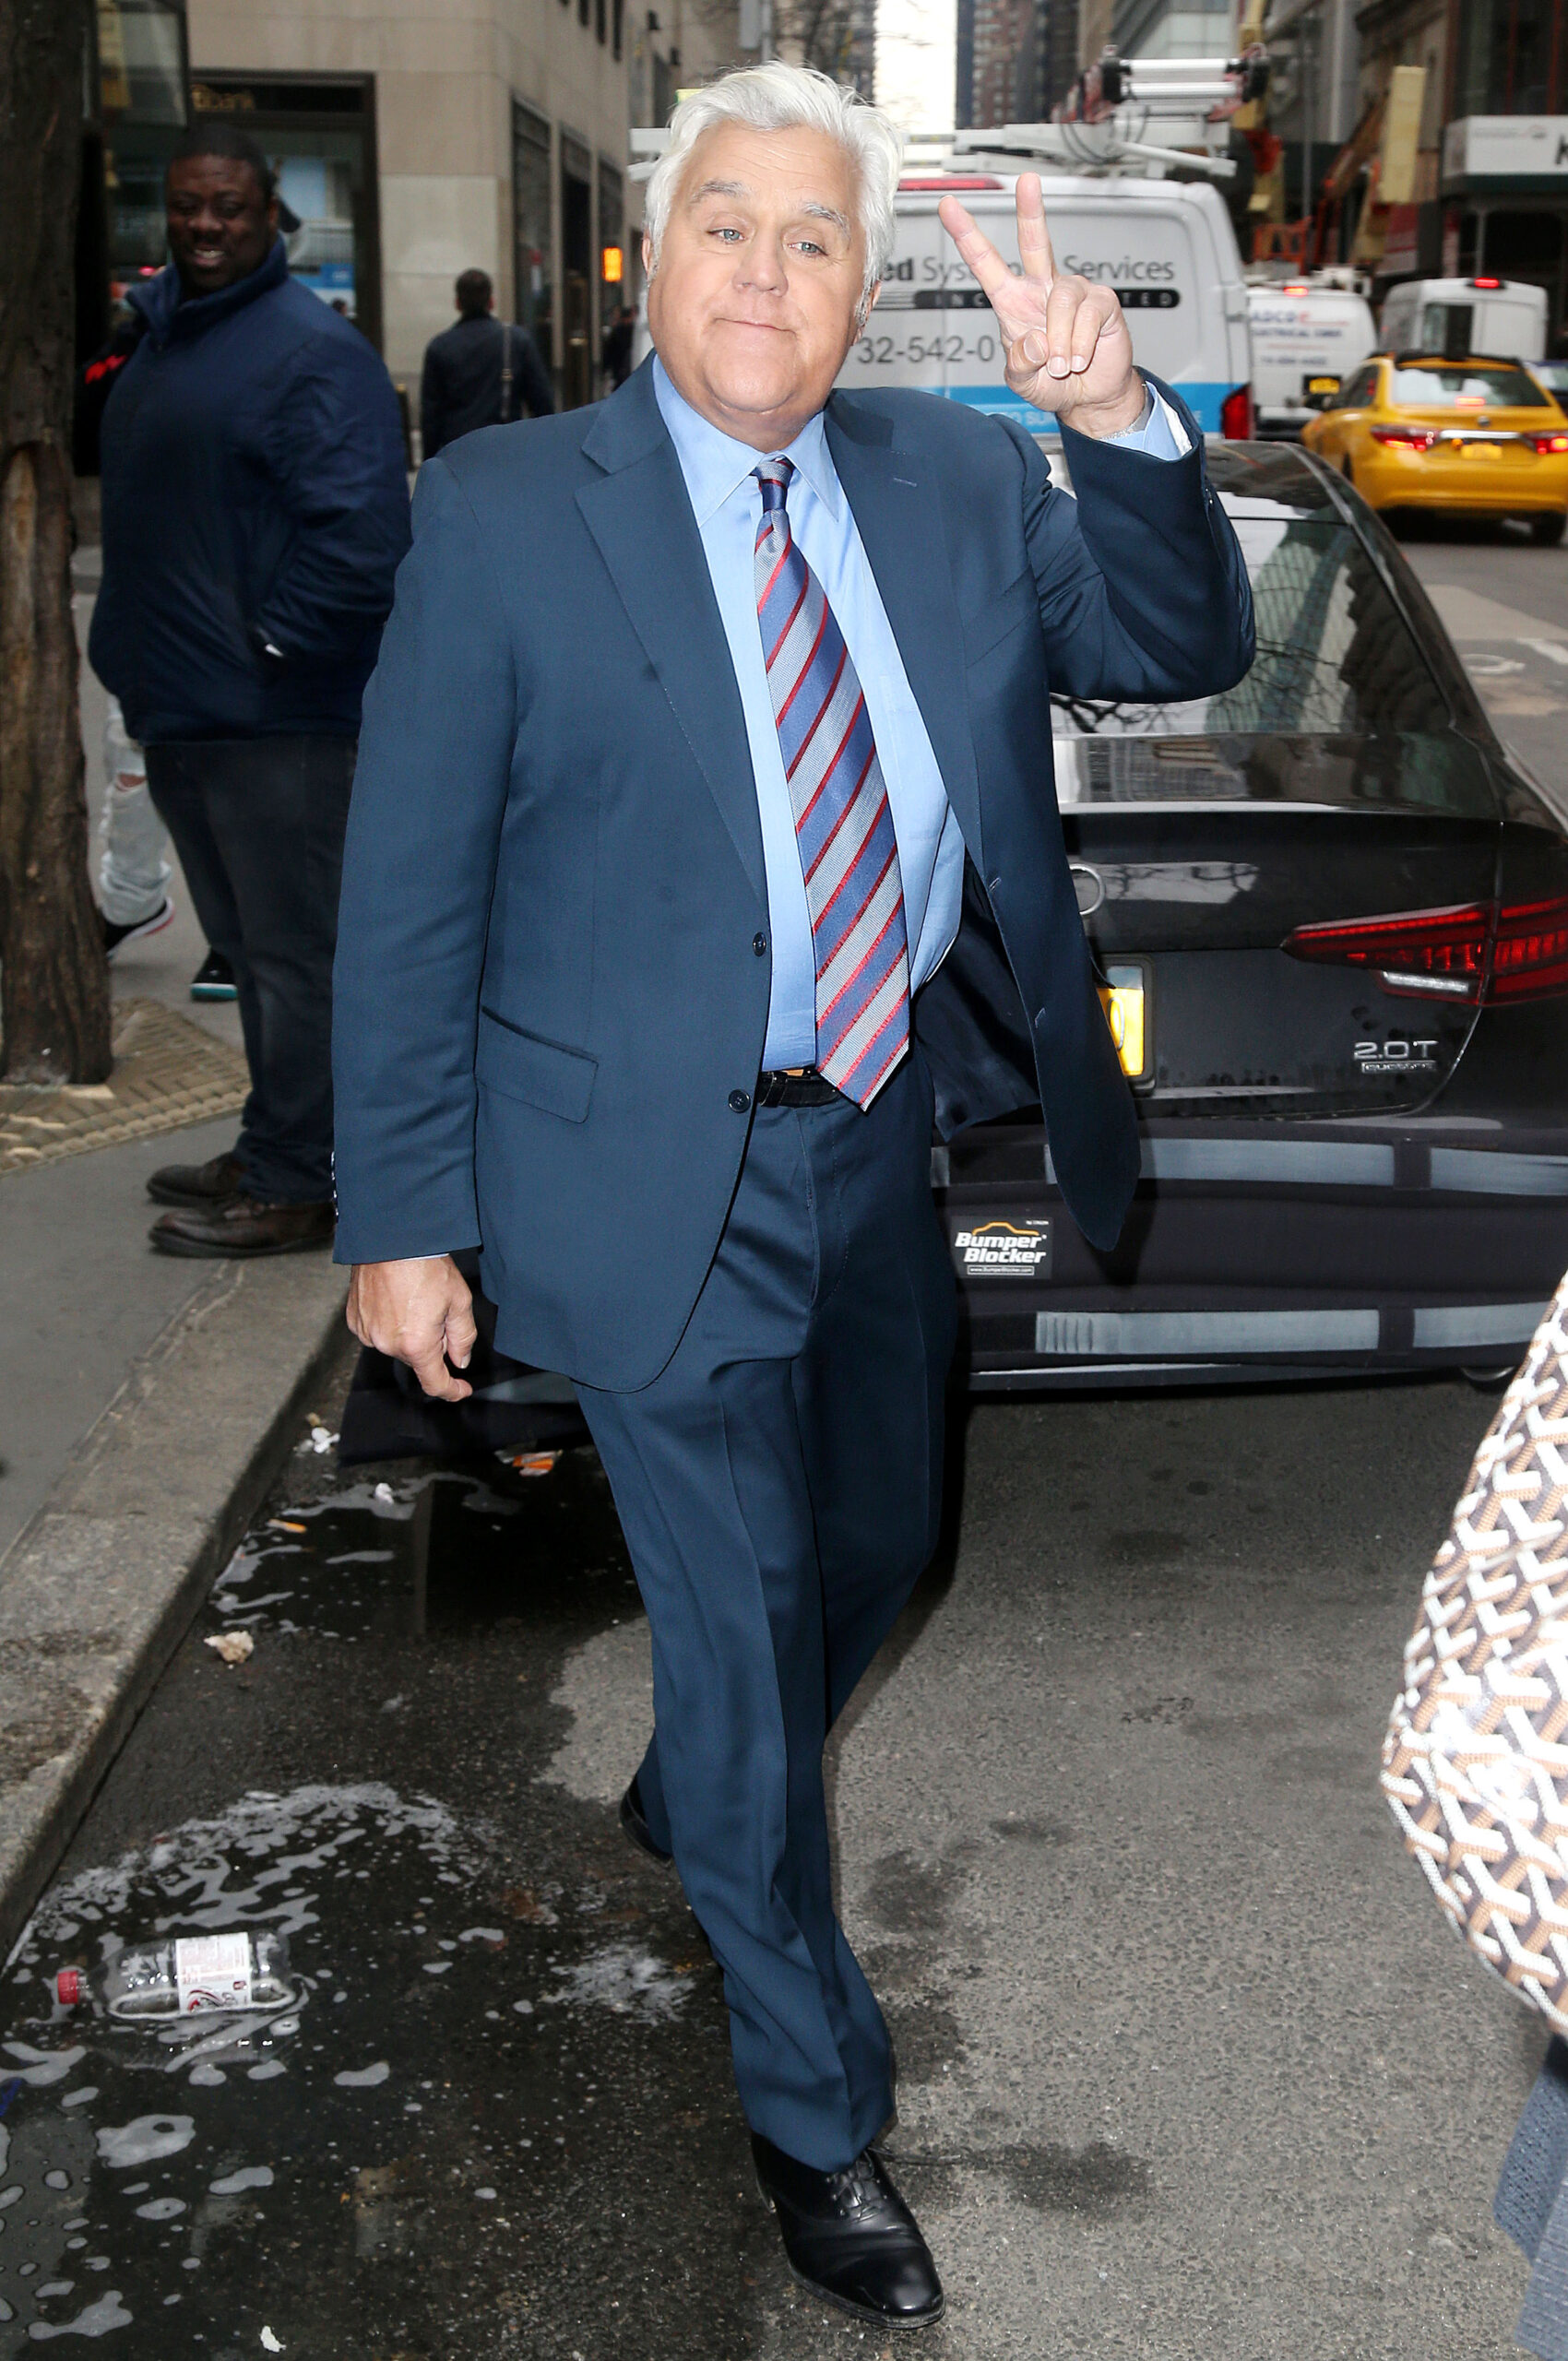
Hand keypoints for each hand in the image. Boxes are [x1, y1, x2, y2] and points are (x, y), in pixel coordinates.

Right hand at [347, 1254, 476, 1402]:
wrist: (392, 1240)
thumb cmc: (426, 1266)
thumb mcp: (459, 1302)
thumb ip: (463, 1338)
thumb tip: (459, 1361)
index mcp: (416, 1345)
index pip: (435, 1383)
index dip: (452, 1390)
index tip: (461, 1389)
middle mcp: (387, 1345)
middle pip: (417, 1358)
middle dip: (432, 1344)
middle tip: (438, 1311)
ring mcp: (367, 1333)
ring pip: (397, 1345)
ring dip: (409, 1333)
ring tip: (414, 1299)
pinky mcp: (354, 1320)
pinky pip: (377, 1332)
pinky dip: (389, 1323)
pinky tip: (396, 1299)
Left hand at [937, 175, 1144, 434]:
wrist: (1090, 396)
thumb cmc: (1051, 382)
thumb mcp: (1022, 381)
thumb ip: (1019, 365)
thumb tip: (1035, 341)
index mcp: (1014, 303)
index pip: (987, 265)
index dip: (967, 236)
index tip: (948, 207)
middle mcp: (1043, 289)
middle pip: (1035, 243)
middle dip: (1031, 211)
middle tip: (1027, 180)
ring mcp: (1073, 292)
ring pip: (1062, 300)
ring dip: (1059, 340)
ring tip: (1061, 366)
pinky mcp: (1101, 302)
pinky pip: (1086, 316)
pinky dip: (1079, 345)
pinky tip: (1079, 359)